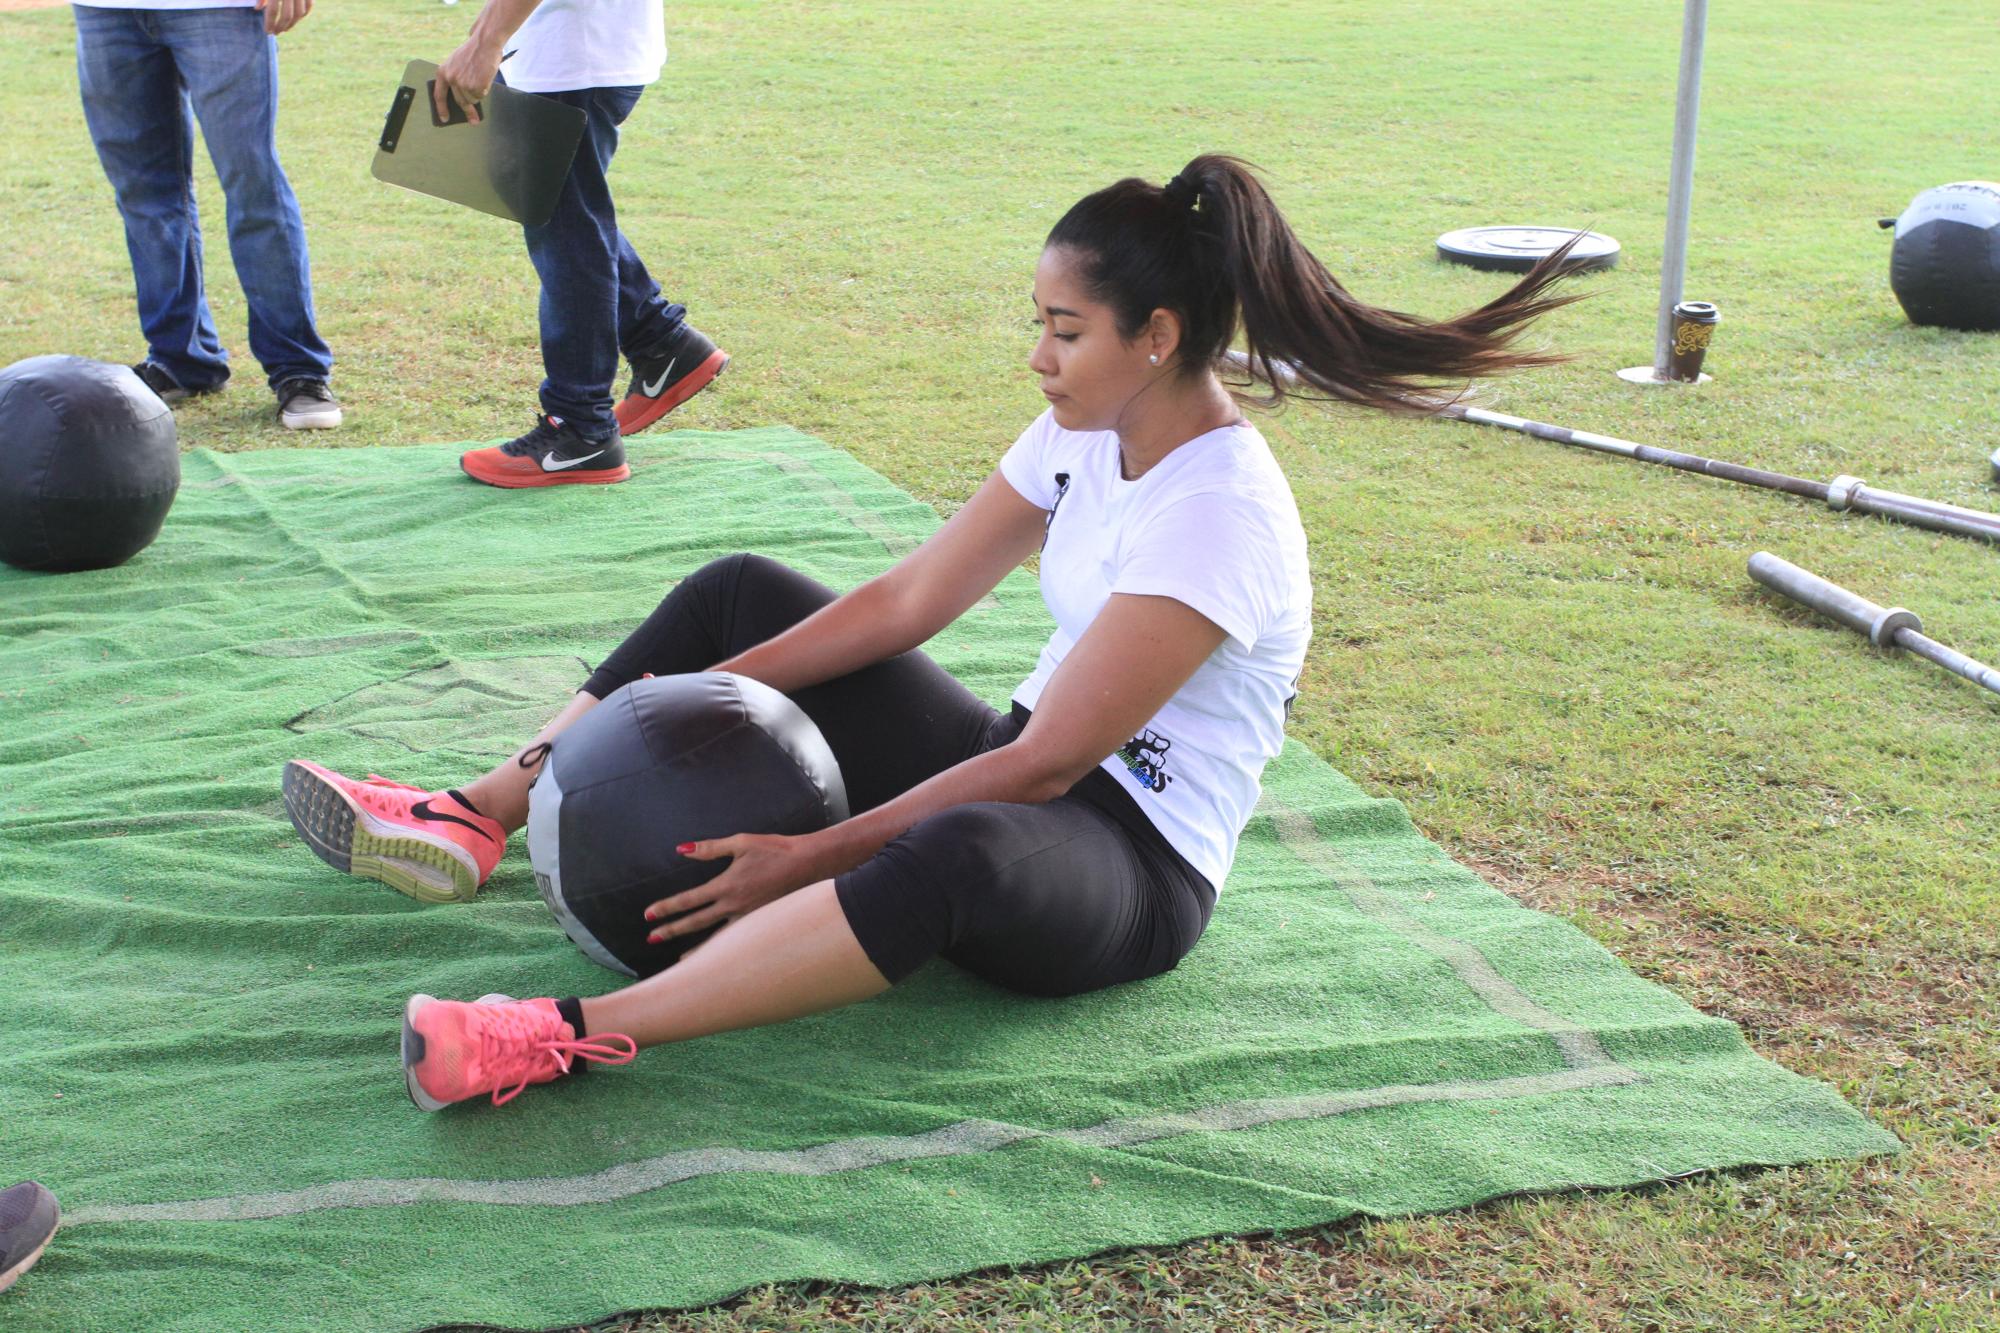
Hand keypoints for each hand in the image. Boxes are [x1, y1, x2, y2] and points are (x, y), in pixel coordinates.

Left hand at [255, 0, 311, 35]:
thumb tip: (257, 9)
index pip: (273, 11)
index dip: (270, 23)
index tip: (268, 32)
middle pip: (287, 15)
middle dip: (281, 26)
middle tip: (276, 32)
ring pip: (299, 14)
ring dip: (292, 24)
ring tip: (285, 28)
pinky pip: (309, 7)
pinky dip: (303, 15)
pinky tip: (295, 19)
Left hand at [434, 37, 502, 124]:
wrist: (484, 42)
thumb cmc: (472, 52)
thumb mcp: (456, 64)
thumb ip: (455, 79)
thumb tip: (461, 99)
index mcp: (442, 72)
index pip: (439, 96)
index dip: (441, 109)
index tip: (444, 119)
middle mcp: (451, 79)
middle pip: (460, 102)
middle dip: (468, 112)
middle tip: (473, 120)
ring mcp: (464, 84)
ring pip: (472, 100)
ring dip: (478, 94)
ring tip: (481, 80)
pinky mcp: (476, 86)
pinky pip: (482, 95)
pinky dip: (485, 89)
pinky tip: (485, 77)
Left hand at [643, 833, 828, 943]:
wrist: (808, 864)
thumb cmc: (775, 850)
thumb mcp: (740, 843)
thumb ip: (709, 848)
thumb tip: (682, 849)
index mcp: (727, 885)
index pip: (689, 900)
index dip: (667, 907)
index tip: (648, 915)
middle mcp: (735, 905)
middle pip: (696, 922)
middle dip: (672, 930)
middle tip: (652, 938)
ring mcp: (748, 917)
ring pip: (716, 938)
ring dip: (695, 949)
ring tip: (678, 961)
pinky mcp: (761, 922)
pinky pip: (735, 939)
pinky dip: (721, 949)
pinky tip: (714, 957)